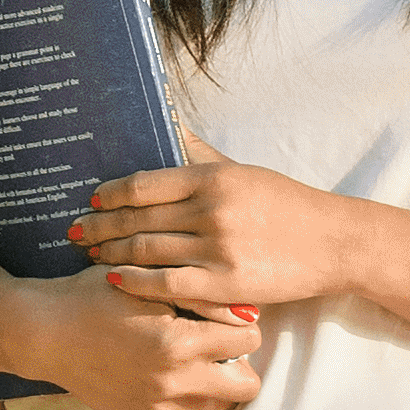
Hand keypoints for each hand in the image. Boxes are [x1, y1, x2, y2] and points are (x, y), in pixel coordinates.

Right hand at [0, 268, 263, 409]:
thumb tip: (249, 313)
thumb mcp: (150, 283)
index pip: (249, 340)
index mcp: (179, 344)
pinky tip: (171, 370)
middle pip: (247, 387)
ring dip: (219, 382)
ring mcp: (157, 406)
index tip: (225, 314)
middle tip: (219, 342)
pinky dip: (191, 394)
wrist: (44, 333)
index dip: (241, 322)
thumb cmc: (96, 296)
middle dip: (242, 362)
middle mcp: (173, 383)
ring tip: (197, 357)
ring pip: (220, 406)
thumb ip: (202, 298)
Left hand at [65, 149, 368, 317]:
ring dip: (110, 252)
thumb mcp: (244, 171)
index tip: (92, 199)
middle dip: (100, 226)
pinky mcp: (225, 284)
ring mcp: (217, 248)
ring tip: (90, 254)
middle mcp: (211, 210)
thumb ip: (201, 156)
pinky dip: (134, 281)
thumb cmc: (288, 204)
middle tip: (75, 231)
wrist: (335, 242)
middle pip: (137, 219)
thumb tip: (167, 125)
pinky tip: (115, 279)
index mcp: (214, 178)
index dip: (110, 194)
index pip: (144, 184)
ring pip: (145, 250)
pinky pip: (165, 284)